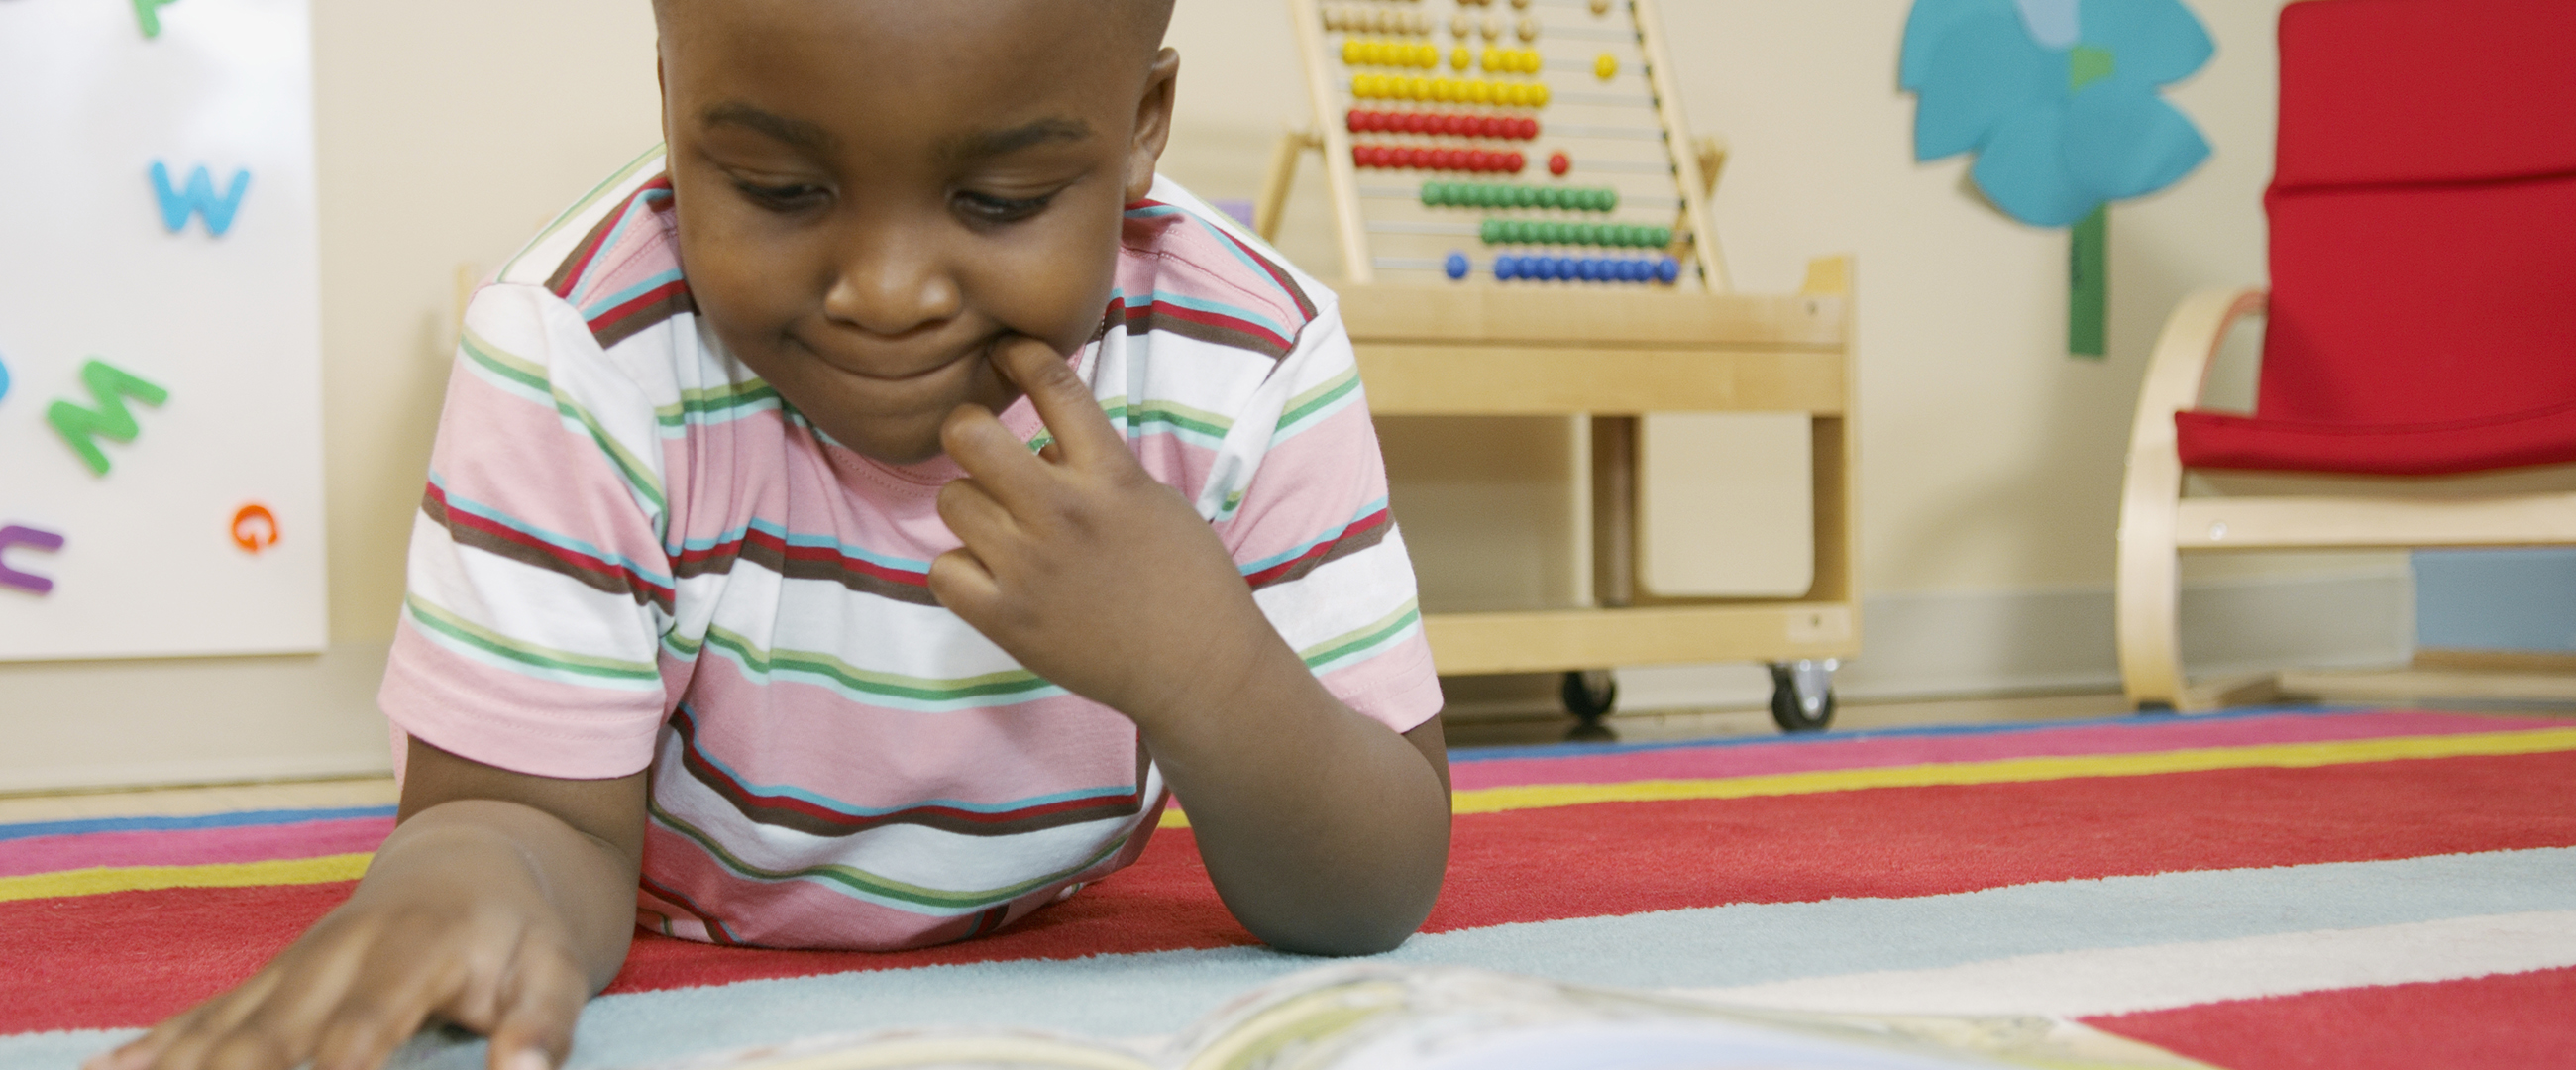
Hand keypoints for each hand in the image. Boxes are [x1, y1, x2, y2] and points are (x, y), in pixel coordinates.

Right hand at [90, 837, 588, 1069]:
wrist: (472, 859)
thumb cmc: (518, 932)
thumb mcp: (555, 970)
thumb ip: (544, 1022)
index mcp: (414, 950)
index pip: (364, 1024)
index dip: (337, 1067)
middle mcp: (339, 952)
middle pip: (273, 1030)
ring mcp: (296, 964)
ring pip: (226, 1024)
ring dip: (184, 1064)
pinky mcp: (271, 979)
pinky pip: (207, 1014)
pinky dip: (159, 1045)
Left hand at [930, 336, 1285, 725]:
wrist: (1198, 669)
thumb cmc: (1187, 580)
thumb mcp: (1153, 499)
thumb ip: (1096, 465)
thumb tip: (1039, 441)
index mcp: (1109, 474)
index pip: (1054, 383)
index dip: (1018, 353)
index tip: (1005, 351)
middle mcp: (1063, 511)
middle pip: (969, 435)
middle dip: (966, 430)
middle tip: (981, 450)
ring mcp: (1029, 566)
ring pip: (951, 500)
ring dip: (971, 508)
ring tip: (1003, 530)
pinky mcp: (1006, 618)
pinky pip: (942, 569)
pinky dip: (962, 571)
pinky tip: (993, 577)